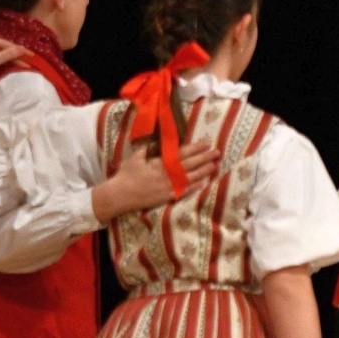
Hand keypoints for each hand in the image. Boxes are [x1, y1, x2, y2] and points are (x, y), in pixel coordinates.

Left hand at [0, 36, 27, 85]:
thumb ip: (10, 53)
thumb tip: (23, 48)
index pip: (10, 45)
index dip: (22, 51)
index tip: (33, 56)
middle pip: (6, 49)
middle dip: (17, 56)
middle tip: (28, 63)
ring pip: (1, 54)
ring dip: (11, 60)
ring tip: (21, 67)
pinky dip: (4, 62)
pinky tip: (9, 67)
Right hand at [93, 141, 216, 221]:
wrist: (121, 194)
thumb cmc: (127, 174)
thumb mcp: (136, 157)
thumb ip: (148, 148)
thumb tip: (158, 140)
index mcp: (161, 162)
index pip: (182, 153)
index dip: (196, 148)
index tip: (206, 143)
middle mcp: (168, 174)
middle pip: (190, 164)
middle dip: (205, 158)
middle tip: (217, 152)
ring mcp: (169, 186)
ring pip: (191, 178)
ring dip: (204, 171)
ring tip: (215, 165)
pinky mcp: (168, 197)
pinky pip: (184, 192)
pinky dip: (195, 187)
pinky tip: (204, 183)